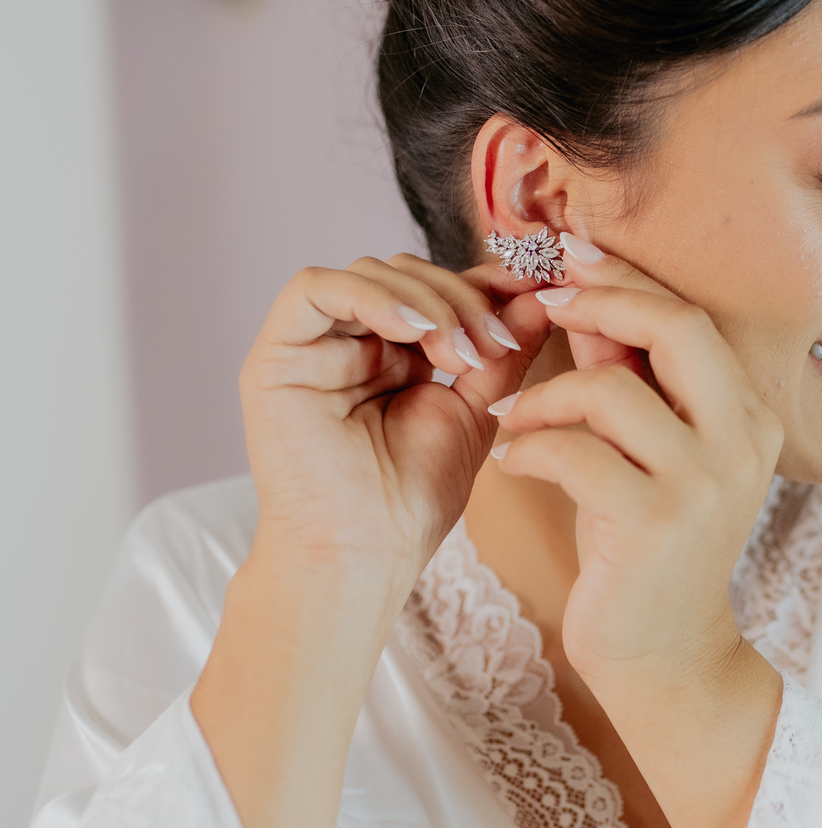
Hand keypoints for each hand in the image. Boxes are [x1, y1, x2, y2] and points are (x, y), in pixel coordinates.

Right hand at [241, 254, 548, 603]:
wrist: (364, 554)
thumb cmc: (411, 501)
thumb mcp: (475, 412)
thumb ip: (503, 353)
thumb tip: (540, 297)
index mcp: (394, 356)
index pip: (437, 290)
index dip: (484, 284)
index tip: (534, 292)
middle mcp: (350, 343)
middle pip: (406, 273)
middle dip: (461, 298)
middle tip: (494, 342)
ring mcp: (312, 346)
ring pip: (368, 273)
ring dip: (428, 302)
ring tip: (459, 355)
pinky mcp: (276, 353)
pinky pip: (313, 288)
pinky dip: (371, 297)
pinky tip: (412, 332)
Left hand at [490, 242, 784, 827]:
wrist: (665, 657)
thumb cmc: (646, 550)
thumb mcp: (648, 455)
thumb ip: (631, 379)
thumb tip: (588, 298)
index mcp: (750, 417)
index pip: (691, 316)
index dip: (626, 277)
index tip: (570, 258)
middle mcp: (741, 441)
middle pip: (673, 326)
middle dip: (598, 301)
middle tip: (541, 305)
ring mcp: (702, 484)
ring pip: (608, 389)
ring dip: (543, 396)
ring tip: (514, 420)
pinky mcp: (653, 524)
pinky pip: (573, 452)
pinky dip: (528, 447)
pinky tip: (510, 462)